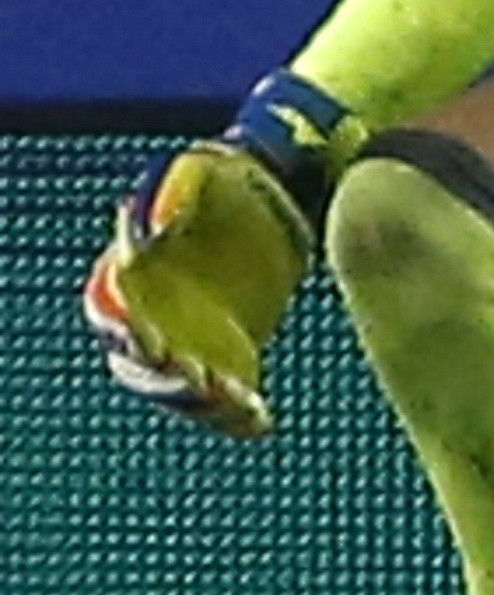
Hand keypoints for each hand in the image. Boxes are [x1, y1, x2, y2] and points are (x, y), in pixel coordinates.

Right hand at [83, 89, 348, 437]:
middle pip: (141, 366)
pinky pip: (226, 399)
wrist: (282, 190)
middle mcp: (148, 322)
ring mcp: (187, 346)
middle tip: (198, 380)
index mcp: (125, 278)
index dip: (126, 332)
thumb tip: (144, 229)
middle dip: (166, 378)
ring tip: (234, 400)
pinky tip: (260, 421)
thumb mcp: (198, 174)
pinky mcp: (227, 361)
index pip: (110, 315)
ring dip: (202, 401)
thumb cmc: (224, 182)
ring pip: (181, 390)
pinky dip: (239, 415)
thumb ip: (168, 196)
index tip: (152, 342)